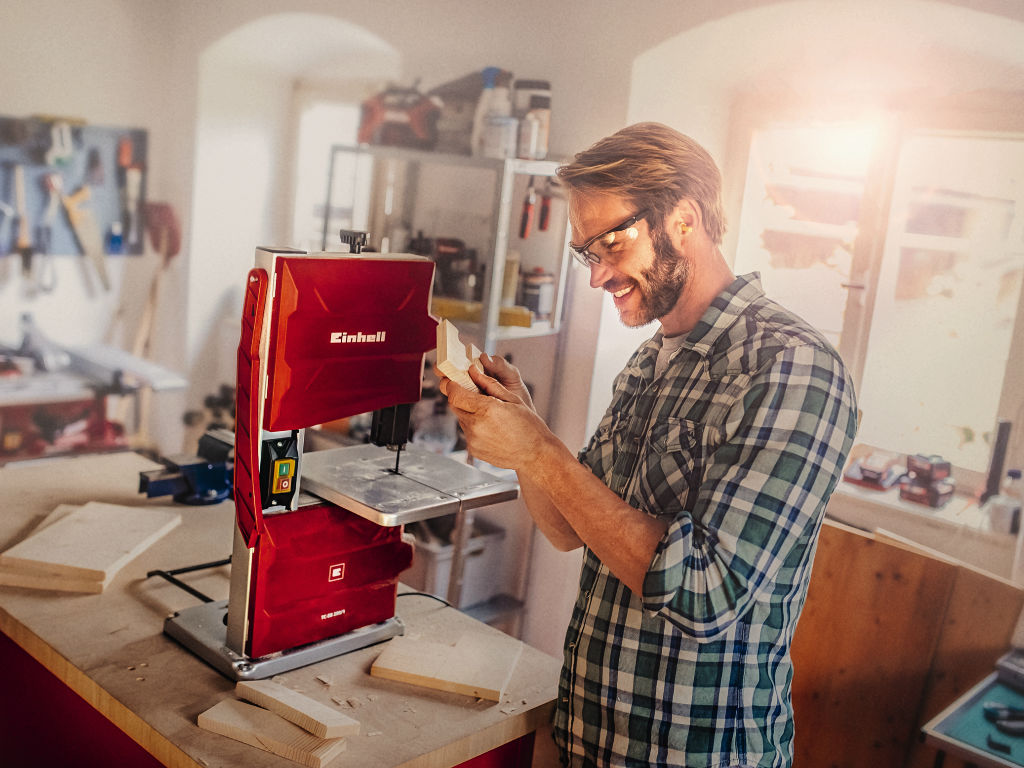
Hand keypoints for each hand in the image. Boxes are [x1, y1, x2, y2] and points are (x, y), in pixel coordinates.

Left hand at [436, 361, 550, 470]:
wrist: (535, 455)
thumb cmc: (529, 426)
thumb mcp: (513, 399)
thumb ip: (490, 384)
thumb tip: (473, 371)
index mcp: (487, 410)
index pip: (455, 394)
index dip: (454, 386)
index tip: (458, 383)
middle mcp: (476, 426)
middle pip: (454, 405)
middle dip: (462, 398)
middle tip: (476, 397)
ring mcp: (473, 440)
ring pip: (461, 419)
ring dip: (469, 413)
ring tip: (490, 416)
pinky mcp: (473, 450)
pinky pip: (467, 433)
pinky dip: (474, 428)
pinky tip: (491, 429)